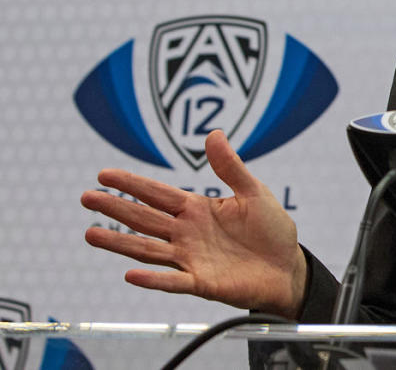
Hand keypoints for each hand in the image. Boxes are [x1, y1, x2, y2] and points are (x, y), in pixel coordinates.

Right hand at [80, 130, 307, 317]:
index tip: (103, 175)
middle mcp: (187, 233)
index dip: (132, 184)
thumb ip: (230, 167)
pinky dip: (154, 279)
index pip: (158, 194)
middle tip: (86, 197)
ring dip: (120, 243)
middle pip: (144, 219)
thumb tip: (213, 134)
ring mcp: (191, 259)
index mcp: (197, 209)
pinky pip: (174, 281)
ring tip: (91, 234)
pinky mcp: (202, 283)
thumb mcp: (254, 192)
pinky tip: (132, 275)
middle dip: (116, 208)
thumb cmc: (271, 230)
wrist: (288, 268)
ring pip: (148, 250)